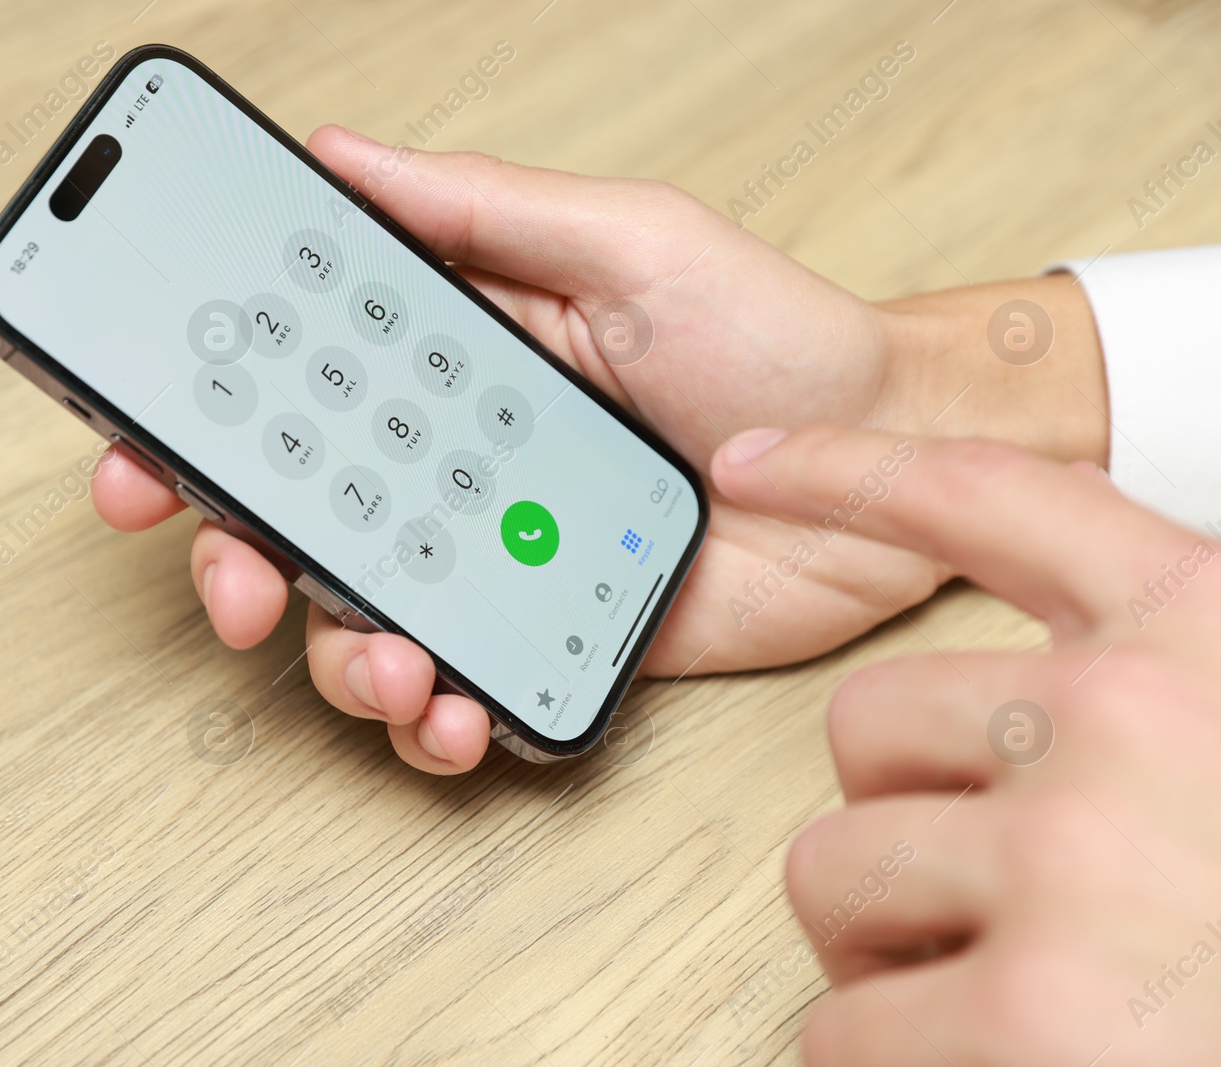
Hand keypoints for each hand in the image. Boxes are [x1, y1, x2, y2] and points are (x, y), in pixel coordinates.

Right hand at [96, 124, 1107, 772]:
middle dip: (236, 564)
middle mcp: (451, 466)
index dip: (193, 423)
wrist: (883, 455)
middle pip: (296, 524)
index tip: (133, 453)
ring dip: (337, 657)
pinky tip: (450, 709)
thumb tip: (341, 158)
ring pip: (357, 623)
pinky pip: (453, 689)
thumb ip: (482, 209)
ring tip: (390, 661)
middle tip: (236, 584)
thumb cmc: (771, 335)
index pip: (292, 393)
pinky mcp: (545, 637)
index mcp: (451, 365)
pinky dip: (430, 716)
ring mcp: (493, 560)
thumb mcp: (627, 240)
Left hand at [711, 425, 1220, 1065]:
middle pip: (863, 722)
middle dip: (895, 815)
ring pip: (831, 867)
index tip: (747, 467)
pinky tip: (992, 1063)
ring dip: (884, 942)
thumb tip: (1004, 682)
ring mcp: (1076, 861)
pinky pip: (841, 1025)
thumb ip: (1149, 696)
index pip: (990, 500)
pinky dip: (890, 1059)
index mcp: (1206, 635)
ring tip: (1006, 987)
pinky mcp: (1030, 1017)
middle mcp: (1133, 722)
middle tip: (990, 891)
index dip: (847, 473)